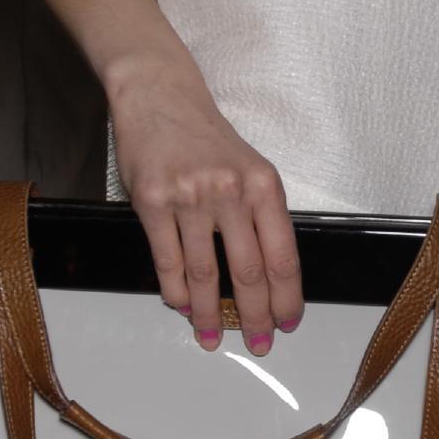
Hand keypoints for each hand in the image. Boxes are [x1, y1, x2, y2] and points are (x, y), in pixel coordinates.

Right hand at [106, 52, 302, 350]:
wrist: (160, 96)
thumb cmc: (206, 137)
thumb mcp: (249, 168)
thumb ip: (259, 215)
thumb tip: (266, 276)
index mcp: (263, 185)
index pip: (282, 255)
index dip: (286, 297)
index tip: (287, 322)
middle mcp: (230, 191)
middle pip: (248, 272)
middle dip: (255, 315)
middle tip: (258, 342)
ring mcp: (189, 197)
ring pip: (204, 273)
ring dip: (209, 314)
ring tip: (212, 337)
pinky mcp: (151, 201)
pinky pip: (167, 261)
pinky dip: (176, 291)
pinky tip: (183, 307)